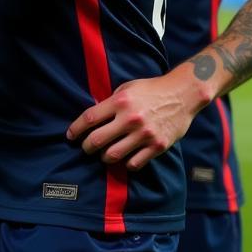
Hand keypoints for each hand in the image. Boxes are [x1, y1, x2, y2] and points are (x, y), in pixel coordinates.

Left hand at [66, 69, 201, 170]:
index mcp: (119, 102)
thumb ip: (110, 102)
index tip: (70, 136)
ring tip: (103, 155)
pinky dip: (125, 163)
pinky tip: (124, 159)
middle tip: (85, 148)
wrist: (182, 94)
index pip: (89, 118)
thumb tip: (94, 117)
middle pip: (98, 140)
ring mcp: (144, 134)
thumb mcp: (126, 88)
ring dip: (104, 157)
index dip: (76, 129)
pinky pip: (135, 163)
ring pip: (114, 154)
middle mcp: (130, 119)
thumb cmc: (150, 89)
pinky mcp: (158, 146)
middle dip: (86, 147)